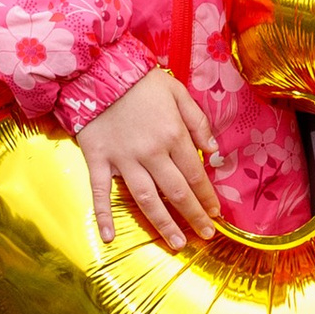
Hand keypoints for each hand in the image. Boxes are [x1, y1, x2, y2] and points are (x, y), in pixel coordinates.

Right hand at [75, 68, 225, 251]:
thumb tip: (214, 153)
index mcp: (173, 135)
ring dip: (163, 224)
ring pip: (146, 199)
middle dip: (194, 216)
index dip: (207, 196)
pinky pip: (101, 193)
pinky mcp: (98, 160)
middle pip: (176, 192)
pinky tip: (109, 237)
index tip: (216, 213)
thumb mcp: (178, 92)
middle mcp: (151, 152)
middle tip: (205, 236)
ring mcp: (123, 159)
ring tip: (176, 244)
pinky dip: (104, 216)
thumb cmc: (141, 80)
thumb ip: (199, 122)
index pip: (195, 174)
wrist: (98, 69)